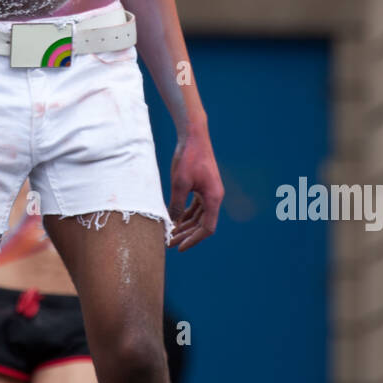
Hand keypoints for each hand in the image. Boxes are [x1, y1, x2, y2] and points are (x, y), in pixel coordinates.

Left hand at [167, 125, 223, 249]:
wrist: (193, 135)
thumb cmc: (188, 157)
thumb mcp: (180, 183)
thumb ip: (176, 205)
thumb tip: (173, 223)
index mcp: (213, 198)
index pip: (206, 228)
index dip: (193, 240)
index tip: (179, 247)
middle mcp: (214, 197)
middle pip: (201, 224)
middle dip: (186, 235)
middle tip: (169, 243)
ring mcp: (208, 191)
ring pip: (198, 215)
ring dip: (185, 226)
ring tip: (170, 235)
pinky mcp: (202, 185)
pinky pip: (195, 206)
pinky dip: (185, 214)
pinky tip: (174, 220)